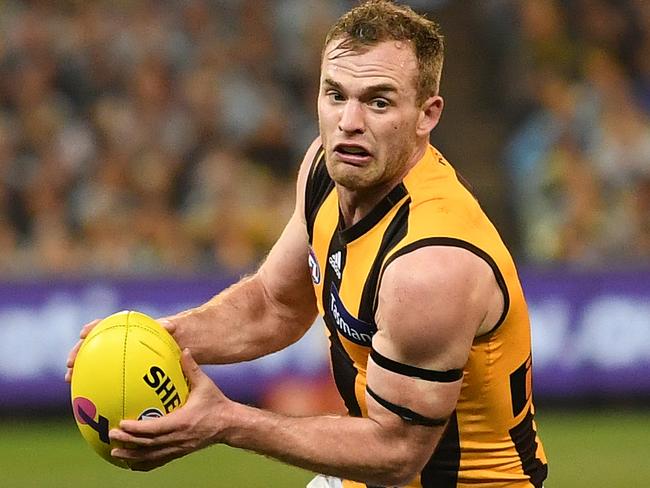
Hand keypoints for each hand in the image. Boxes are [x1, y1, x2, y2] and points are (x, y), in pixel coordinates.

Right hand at [65, 318, 176, 383]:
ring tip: (70, 380)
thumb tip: (169, 326)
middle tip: (70, 364)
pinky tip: (90, 398)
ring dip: (80, 370)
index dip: (94, 328)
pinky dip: (96, 385)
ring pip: (93, 362)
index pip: (106, 325)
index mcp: (127, 330)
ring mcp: (116, 357)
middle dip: (78, 352)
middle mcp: (117, 343)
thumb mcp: (172, 331)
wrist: (177, 345)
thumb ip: (168, 328)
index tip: (83, 333)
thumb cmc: (173, 337)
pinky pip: (105, 378)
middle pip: (93, 345)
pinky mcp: (120, 371)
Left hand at [109, 349, 229, 470]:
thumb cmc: (217, 403)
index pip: (156, 427)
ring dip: (132, 456)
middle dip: (129, 441)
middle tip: (111, 437)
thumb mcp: (205, 384)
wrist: (230, 424)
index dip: (137, 428)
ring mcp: (179, 447)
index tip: (122, 424)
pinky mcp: (180, 452)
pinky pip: (160, 460)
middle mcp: (179, 437)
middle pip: (149, 444)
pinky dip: (144, 463)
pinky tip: (132, 463)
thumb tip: (183, 350)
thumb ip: (192, 368)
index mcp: (183, 421)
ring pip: (152, 456)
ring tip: (115, 453)